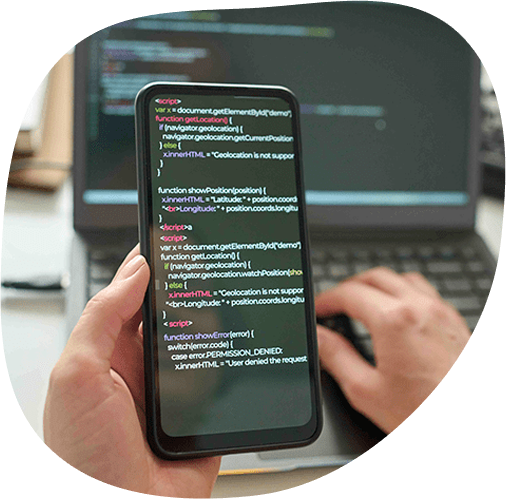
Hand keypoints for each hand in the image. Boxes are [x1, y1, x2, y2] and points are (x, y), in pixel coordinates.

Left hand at [44, 246, 220, 498]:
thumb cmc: (85, 463)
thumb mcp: (77, 377)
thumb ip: (102, 317)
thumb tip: (136, 268)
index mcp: (111, 349)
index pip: (135, 292)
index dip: (154, 263)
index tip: (175, 236)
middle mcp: (144, 363)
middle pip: (175, 309)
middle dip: (190, 293)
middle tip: (205, 272)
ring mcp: (175, 384)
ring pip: (203, 335)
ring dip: (209, 331)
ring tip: (209, 329)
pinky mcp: (203, 405)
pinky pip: (223, 371)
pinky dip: (227, 363)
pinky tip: (225, 362)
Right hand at [316, 267, 482, 450]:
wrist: (478, 434)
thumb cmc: (430, 419)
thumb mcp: (366, 391)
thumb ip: (335, 357)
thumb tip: (318, 337)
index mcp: (394, 322)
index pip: (349, 294)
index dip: (326, 299)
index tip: (318, 309)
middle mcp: (420, 308)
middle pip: (374, 277)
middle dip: (348, 287)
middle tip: (334, 304)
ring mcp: (442, 313)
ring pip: (401, 279)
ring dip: (376, 285)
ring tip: (363, 302)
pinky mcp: (456, 323)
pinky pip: (425, 291)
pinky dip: (403, 292)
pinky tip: (398, 312)